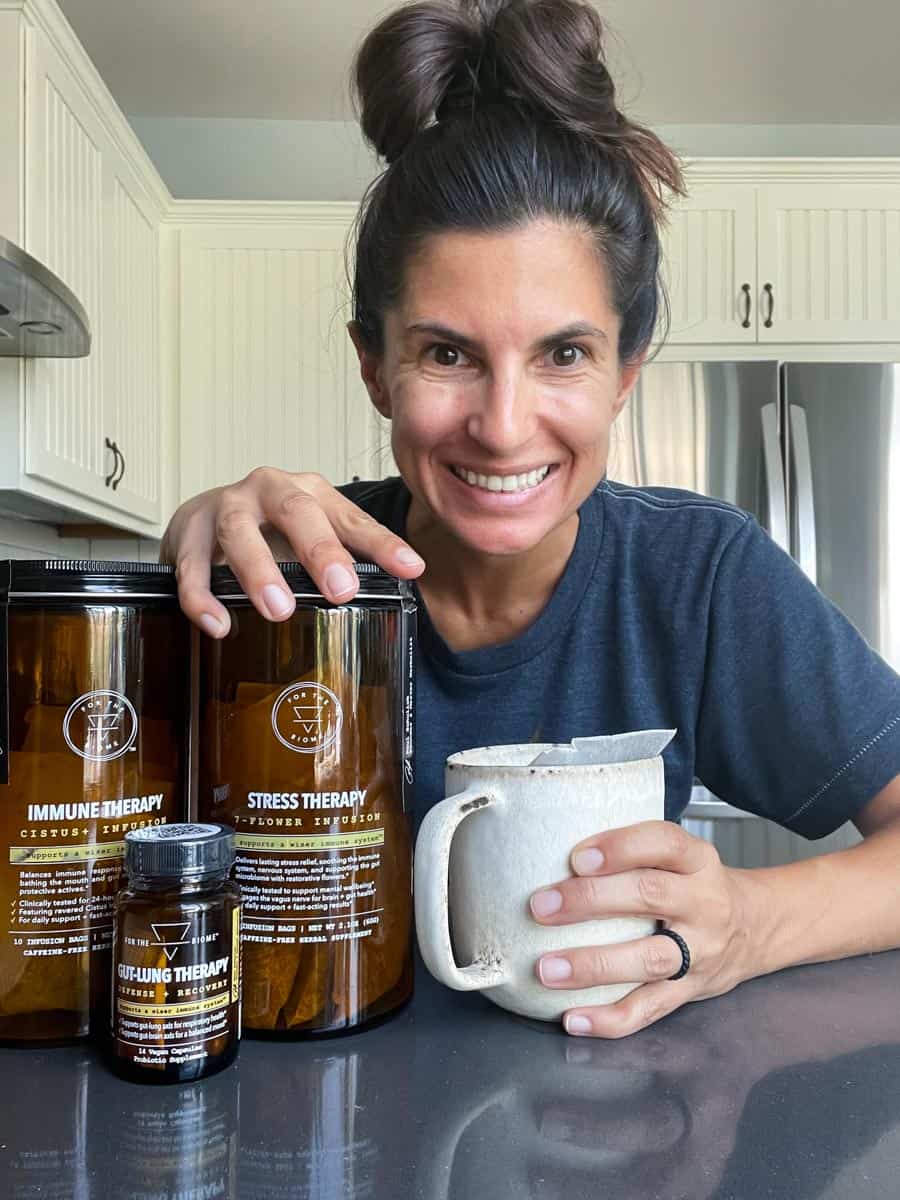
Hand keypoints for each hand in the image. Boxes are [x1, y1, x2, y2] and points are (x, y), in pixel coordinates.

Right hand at [159, 467, 424, 635]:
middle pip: (296, 511)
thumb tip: (406, 581)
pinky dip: (202, 596)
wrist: (202, 516)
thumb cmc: (269, 529)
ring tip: (279, 609)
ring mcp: (225, 508)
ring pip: (238, 531)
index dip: (381, 544)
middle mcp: (268, 491)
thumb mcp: (313, 534)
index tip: (409, 569)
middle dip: (320, 550)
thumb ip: (351, 556)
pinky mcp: (187, 534)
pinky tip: (219, 624)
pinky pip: (191, 565)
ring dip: (259, 571)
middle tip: (340, 589)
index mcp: (308, 491)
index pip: (351, 517)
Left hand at [529, 820, 756, 1037]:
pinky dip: (609, 1018)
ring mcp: (699, 952)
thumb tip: (555, 853)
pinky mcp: (690, 991)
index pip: (663, 843)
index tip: (577, 856)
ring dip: (593, 965)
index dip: (620, 848)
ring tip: (549, 969)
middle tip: (541, 907)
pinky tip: (574, 1017)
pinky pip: (649, 1009)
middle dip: (589, 901)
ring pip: (648, 959)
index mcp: (697, 861)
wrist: (756, 928)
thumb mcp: (681, 857)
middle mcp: (703, 904)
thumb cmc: (698, 886)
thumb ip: (635, 854)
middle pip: (648, 896)